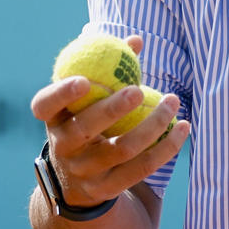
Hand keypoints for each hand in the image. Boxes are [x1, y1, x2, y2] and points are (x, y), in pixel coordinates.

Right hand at [30, 34, 188, 212]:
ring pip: (121, 149)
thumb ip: (108, 69)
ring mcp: (84, 171)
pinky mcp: (107, 188)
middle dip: (112, 109)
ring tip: (172, 102)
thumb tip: (136, 40)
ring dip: (152, 125)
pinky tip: (183, 127)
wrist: (76, 182)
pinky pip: (142, 168)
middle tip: (138, 91)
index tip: (84, 80)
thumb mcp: (87, 100)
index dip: (61, 93)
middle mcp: (63, 146)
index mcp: (53, 119)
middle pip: (86, 129)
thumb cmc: (87, 123)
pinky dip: (166, 147)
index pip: (45, 106)